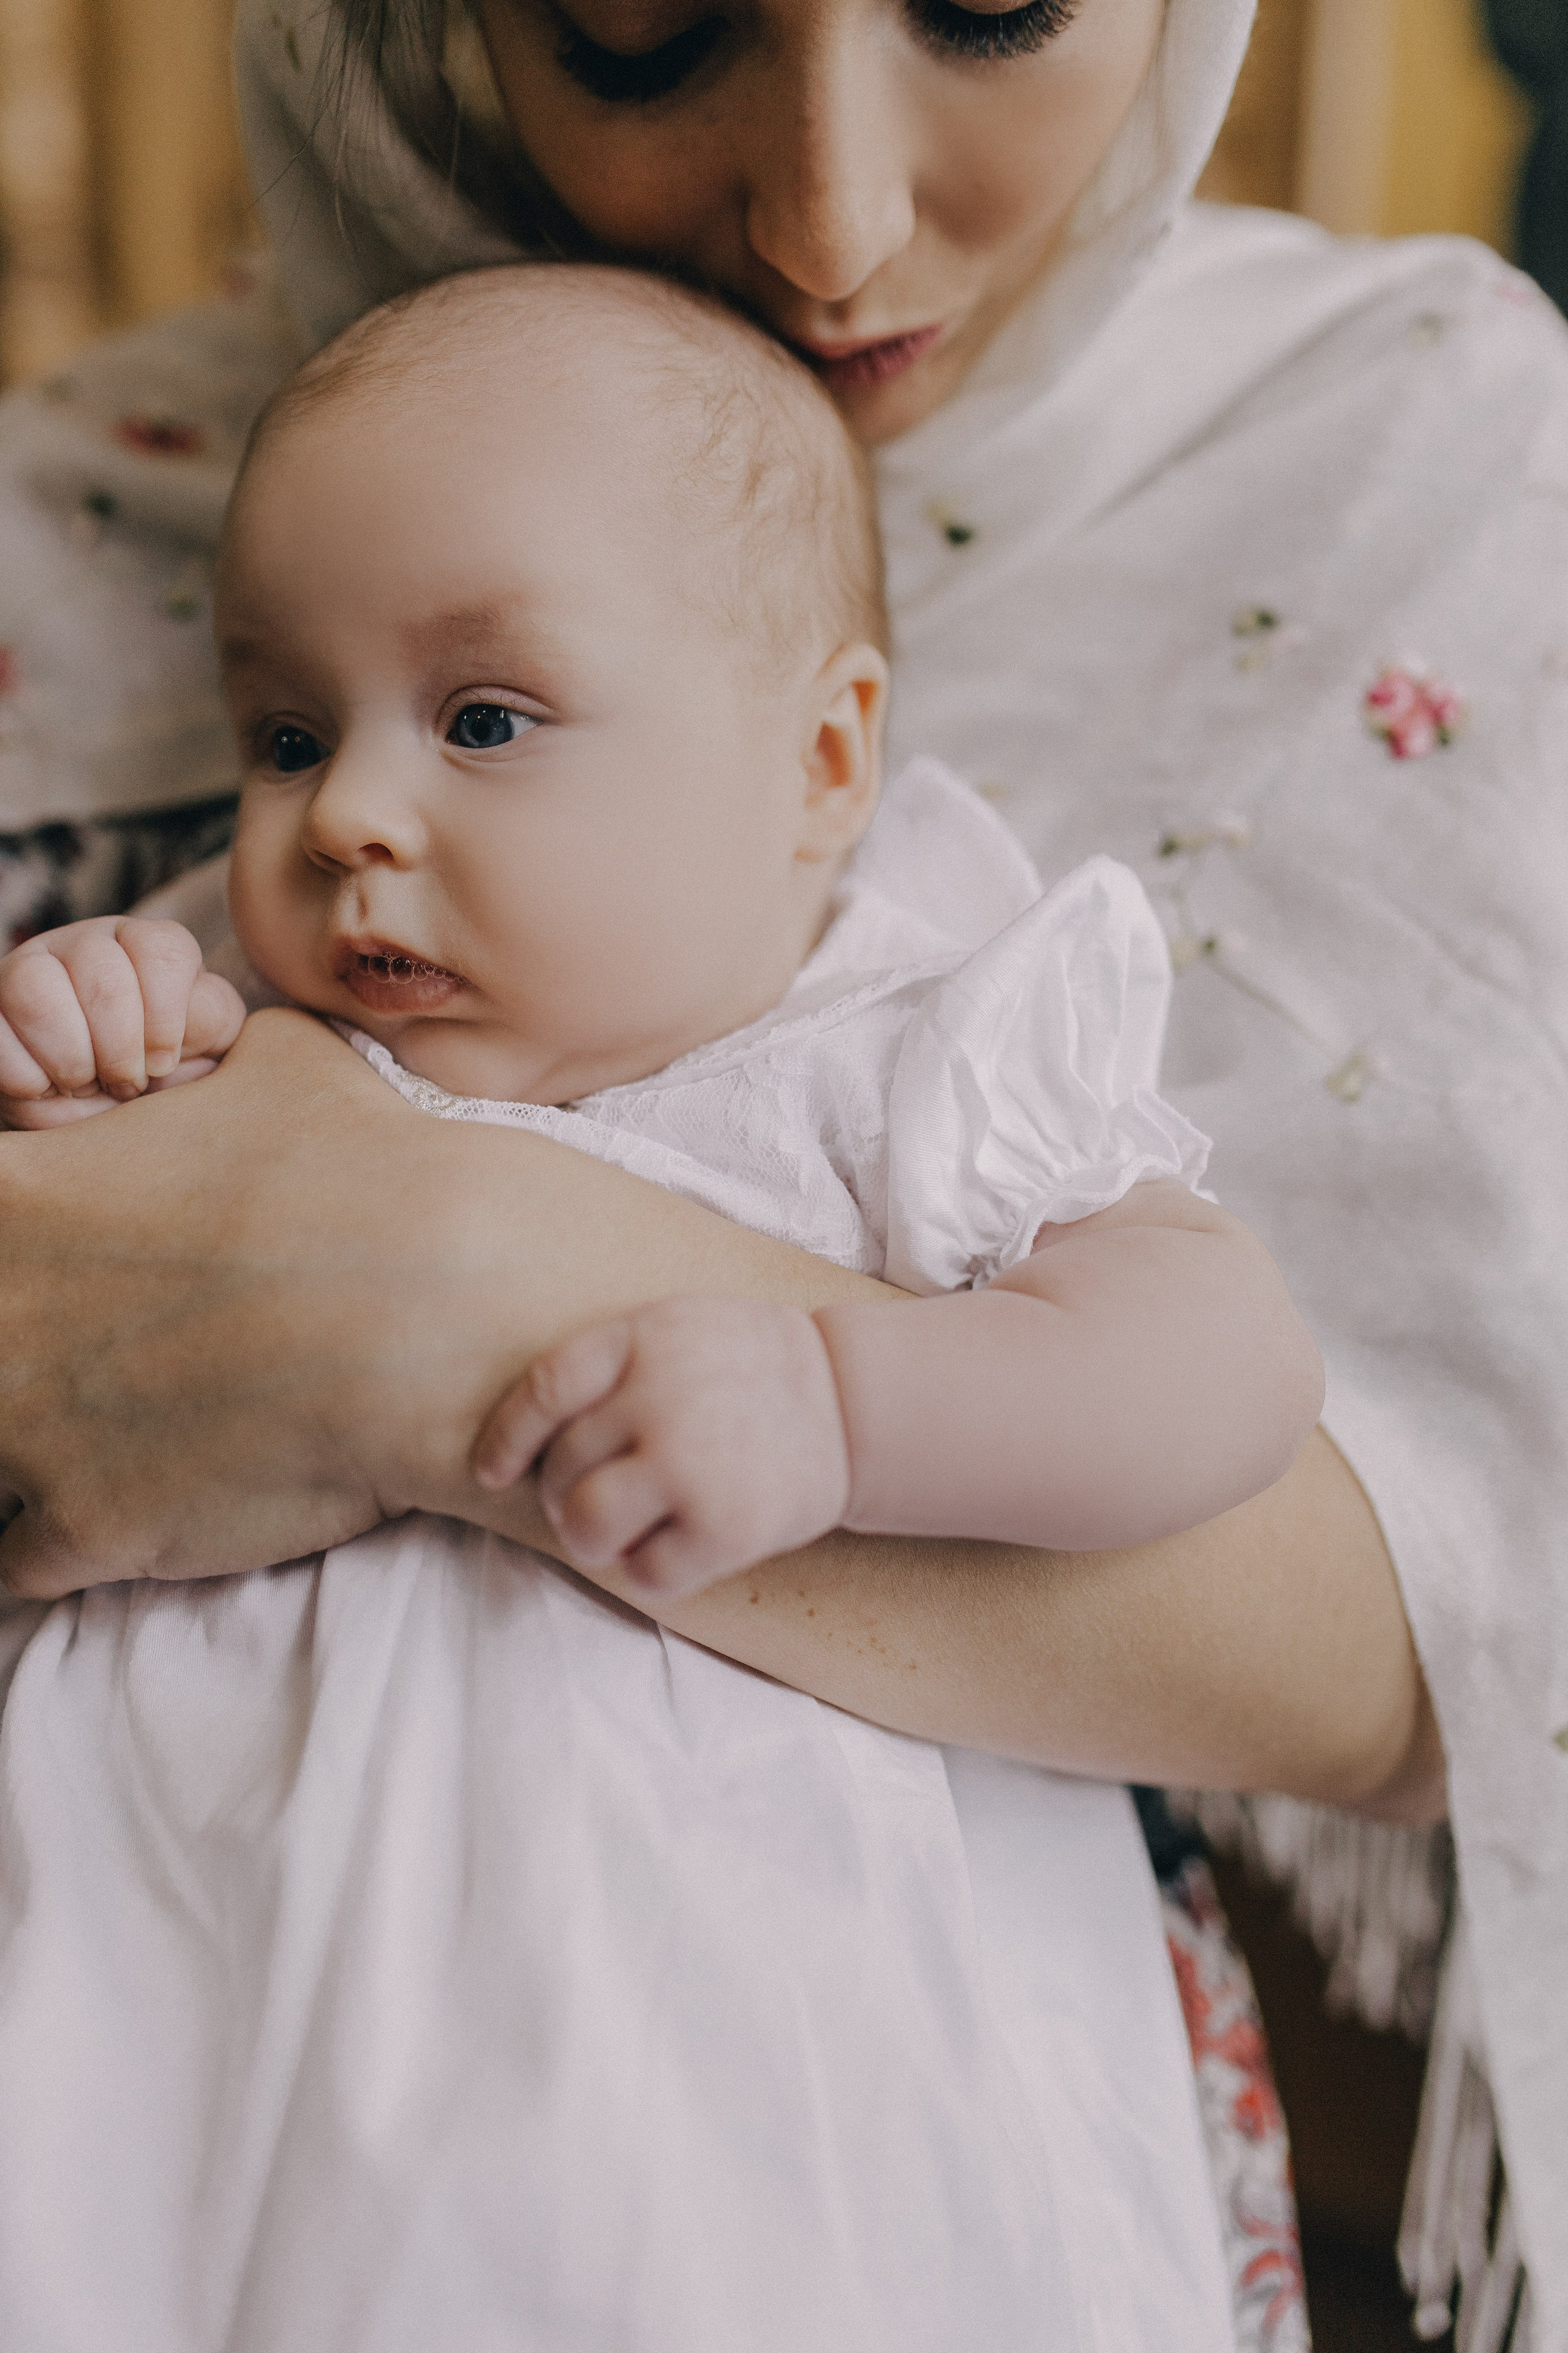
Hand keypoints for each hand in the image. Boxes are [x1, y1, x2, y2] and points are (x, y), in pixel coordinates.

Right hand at [0, 916, 245, 1128]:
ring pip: (34, 986)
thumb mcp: (199, 1049)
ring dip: (68, 1055)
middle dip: (118, 1046)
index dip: (165, 1018)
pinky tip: (45, 1088)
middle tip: (126, 1085)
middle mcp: (87, 944)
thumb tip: (172, 1039)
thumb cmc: (160, 1074)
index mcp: (147, 945)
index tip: (164, 1063)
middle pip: (100, 971)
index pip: (163, 949)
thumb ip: (204, 1028)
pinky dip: (24, 1074)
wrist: (103, 1108)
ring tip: (84, 1084)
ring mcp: (30, 969)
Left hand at [474, 1296, 853, 1596]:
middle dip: (565, 1495)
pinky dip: (651, 1569)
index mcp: (643, 1340)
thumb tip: (518, 1446)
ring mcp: (692, 1465)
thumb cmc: (748, 1367)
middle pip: (561, 1470)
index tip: (495, 1472)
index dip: (507, 1440)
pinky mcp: (726, 1526)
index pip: (542, 1392)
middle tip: (601, 1496)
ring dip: (595, 1538)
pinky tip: (679, 1545)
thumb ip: (607, 1365)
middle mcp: (661, 1400)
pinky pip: (645, 1573)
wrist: (853, 1403)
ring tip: (628, 1528)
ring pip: (586, 1527)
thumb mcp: (676, 1327)